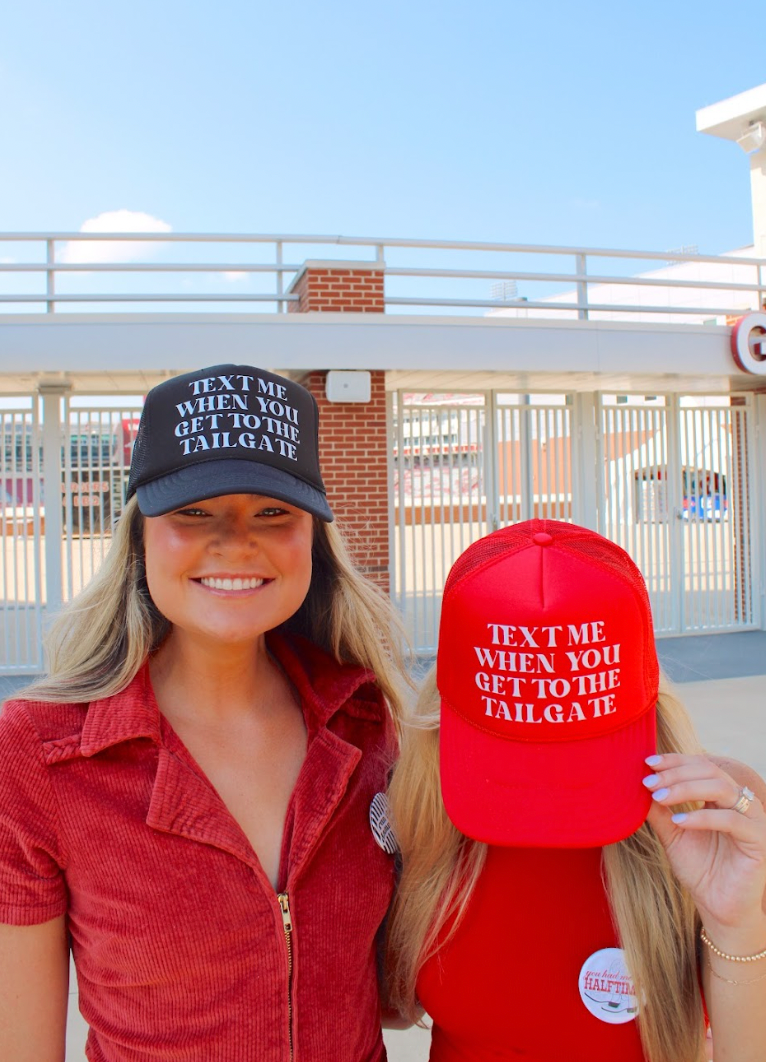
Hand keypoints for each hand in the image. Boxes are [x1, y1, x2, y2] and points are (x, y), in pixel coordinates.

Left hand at [643, 754, 765, 930]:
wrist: (718, 908)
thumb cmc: (699, 869)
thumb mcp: (673, 835)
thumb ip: (660, 811)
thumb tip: (638, 784)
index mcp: (722, 796)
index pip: (700, 766)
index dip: (675, 761)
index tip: (647, 762)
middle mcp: (740, 802)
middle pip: (710, 771)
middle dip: (675, 774)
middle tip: (649, 782)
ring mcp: (752, 818)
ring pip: (721, 788)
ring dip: (686, 789)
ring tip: (659, 797)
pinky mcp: (759, 839)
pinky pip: (731, 819)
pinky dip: (703, 817)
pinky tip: (679, 821)